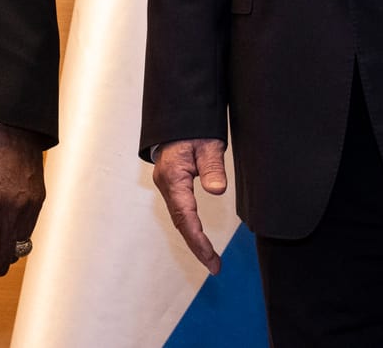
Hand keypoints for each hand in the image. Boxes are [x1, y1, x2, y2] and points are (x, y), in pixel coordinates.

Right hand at [152, 138, 226, 273]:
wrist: (178, 116)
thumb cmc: (192, 127)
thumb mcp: (207, 143)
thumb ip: (212, 166)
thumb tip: (217, 191)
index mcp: (173, 176)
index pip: (185, 215)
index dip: (198, 240)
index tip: (211, 258)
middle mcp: (166, 184)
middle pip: (180, 222)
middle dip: (197, 246)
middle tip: (215, 267)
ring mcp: (167, 185)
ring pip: (179, 218)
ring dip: (194, 239)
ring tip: (211, 260)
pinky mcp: (172, 184)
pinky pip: (180, 211)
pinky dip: (190, 227)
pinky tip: (200, 238)